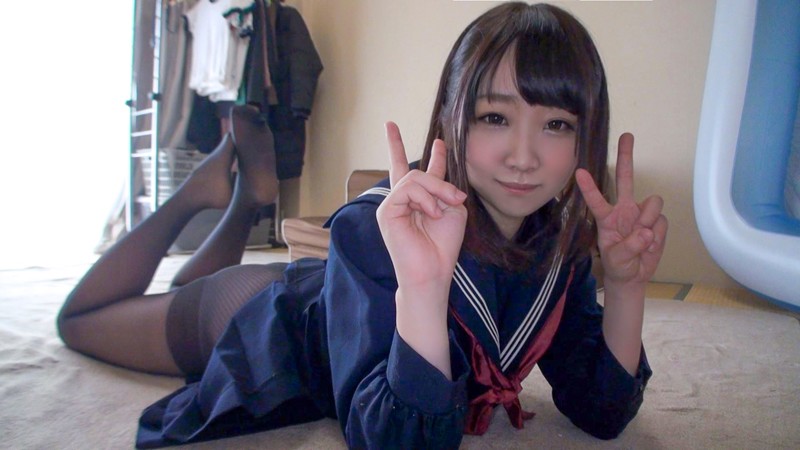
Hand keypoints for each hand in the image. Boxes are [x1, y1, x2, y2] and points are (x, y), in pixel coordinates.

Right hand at [376, 122, 467, 294]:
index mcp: (419, 201)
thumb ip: (445, 189)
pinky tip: (432, 214)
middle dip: (432, 159)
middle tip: (449, 173)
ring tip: (444, 209)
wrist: (432, 271)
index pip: (418, 173)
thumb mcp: (453, 210)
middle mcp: (402, 201)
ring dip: (437, 190)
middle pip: (405, 166)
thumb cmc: (443, 246)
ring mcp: (392, 205)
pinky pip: (408, 189)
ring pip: (415, 177)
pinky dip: (425, 199)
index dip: (429, 155)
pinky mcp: (386, 211)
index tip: (438, 140)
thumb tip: (434, 179)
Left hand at [575, 133, 667, 285]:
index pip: (597, 200)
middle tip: (626, 135)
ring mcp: (641, 214)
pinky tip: (650, 244)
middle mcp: (624, 210)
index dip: (589, 187)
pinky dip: (658, 235)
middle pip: (626, 178)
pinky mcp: (657, 222)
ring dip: (649, 220)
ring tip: (642, 239)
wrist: (633, 276)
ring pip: (653, 203)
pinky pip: (662, 222)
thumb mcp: (616, 259)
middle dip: (627, 156)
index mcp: (607, 218)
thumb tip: (646, 231)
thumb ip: (629, 246)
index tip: (579, 172)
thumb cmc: (618, 264)